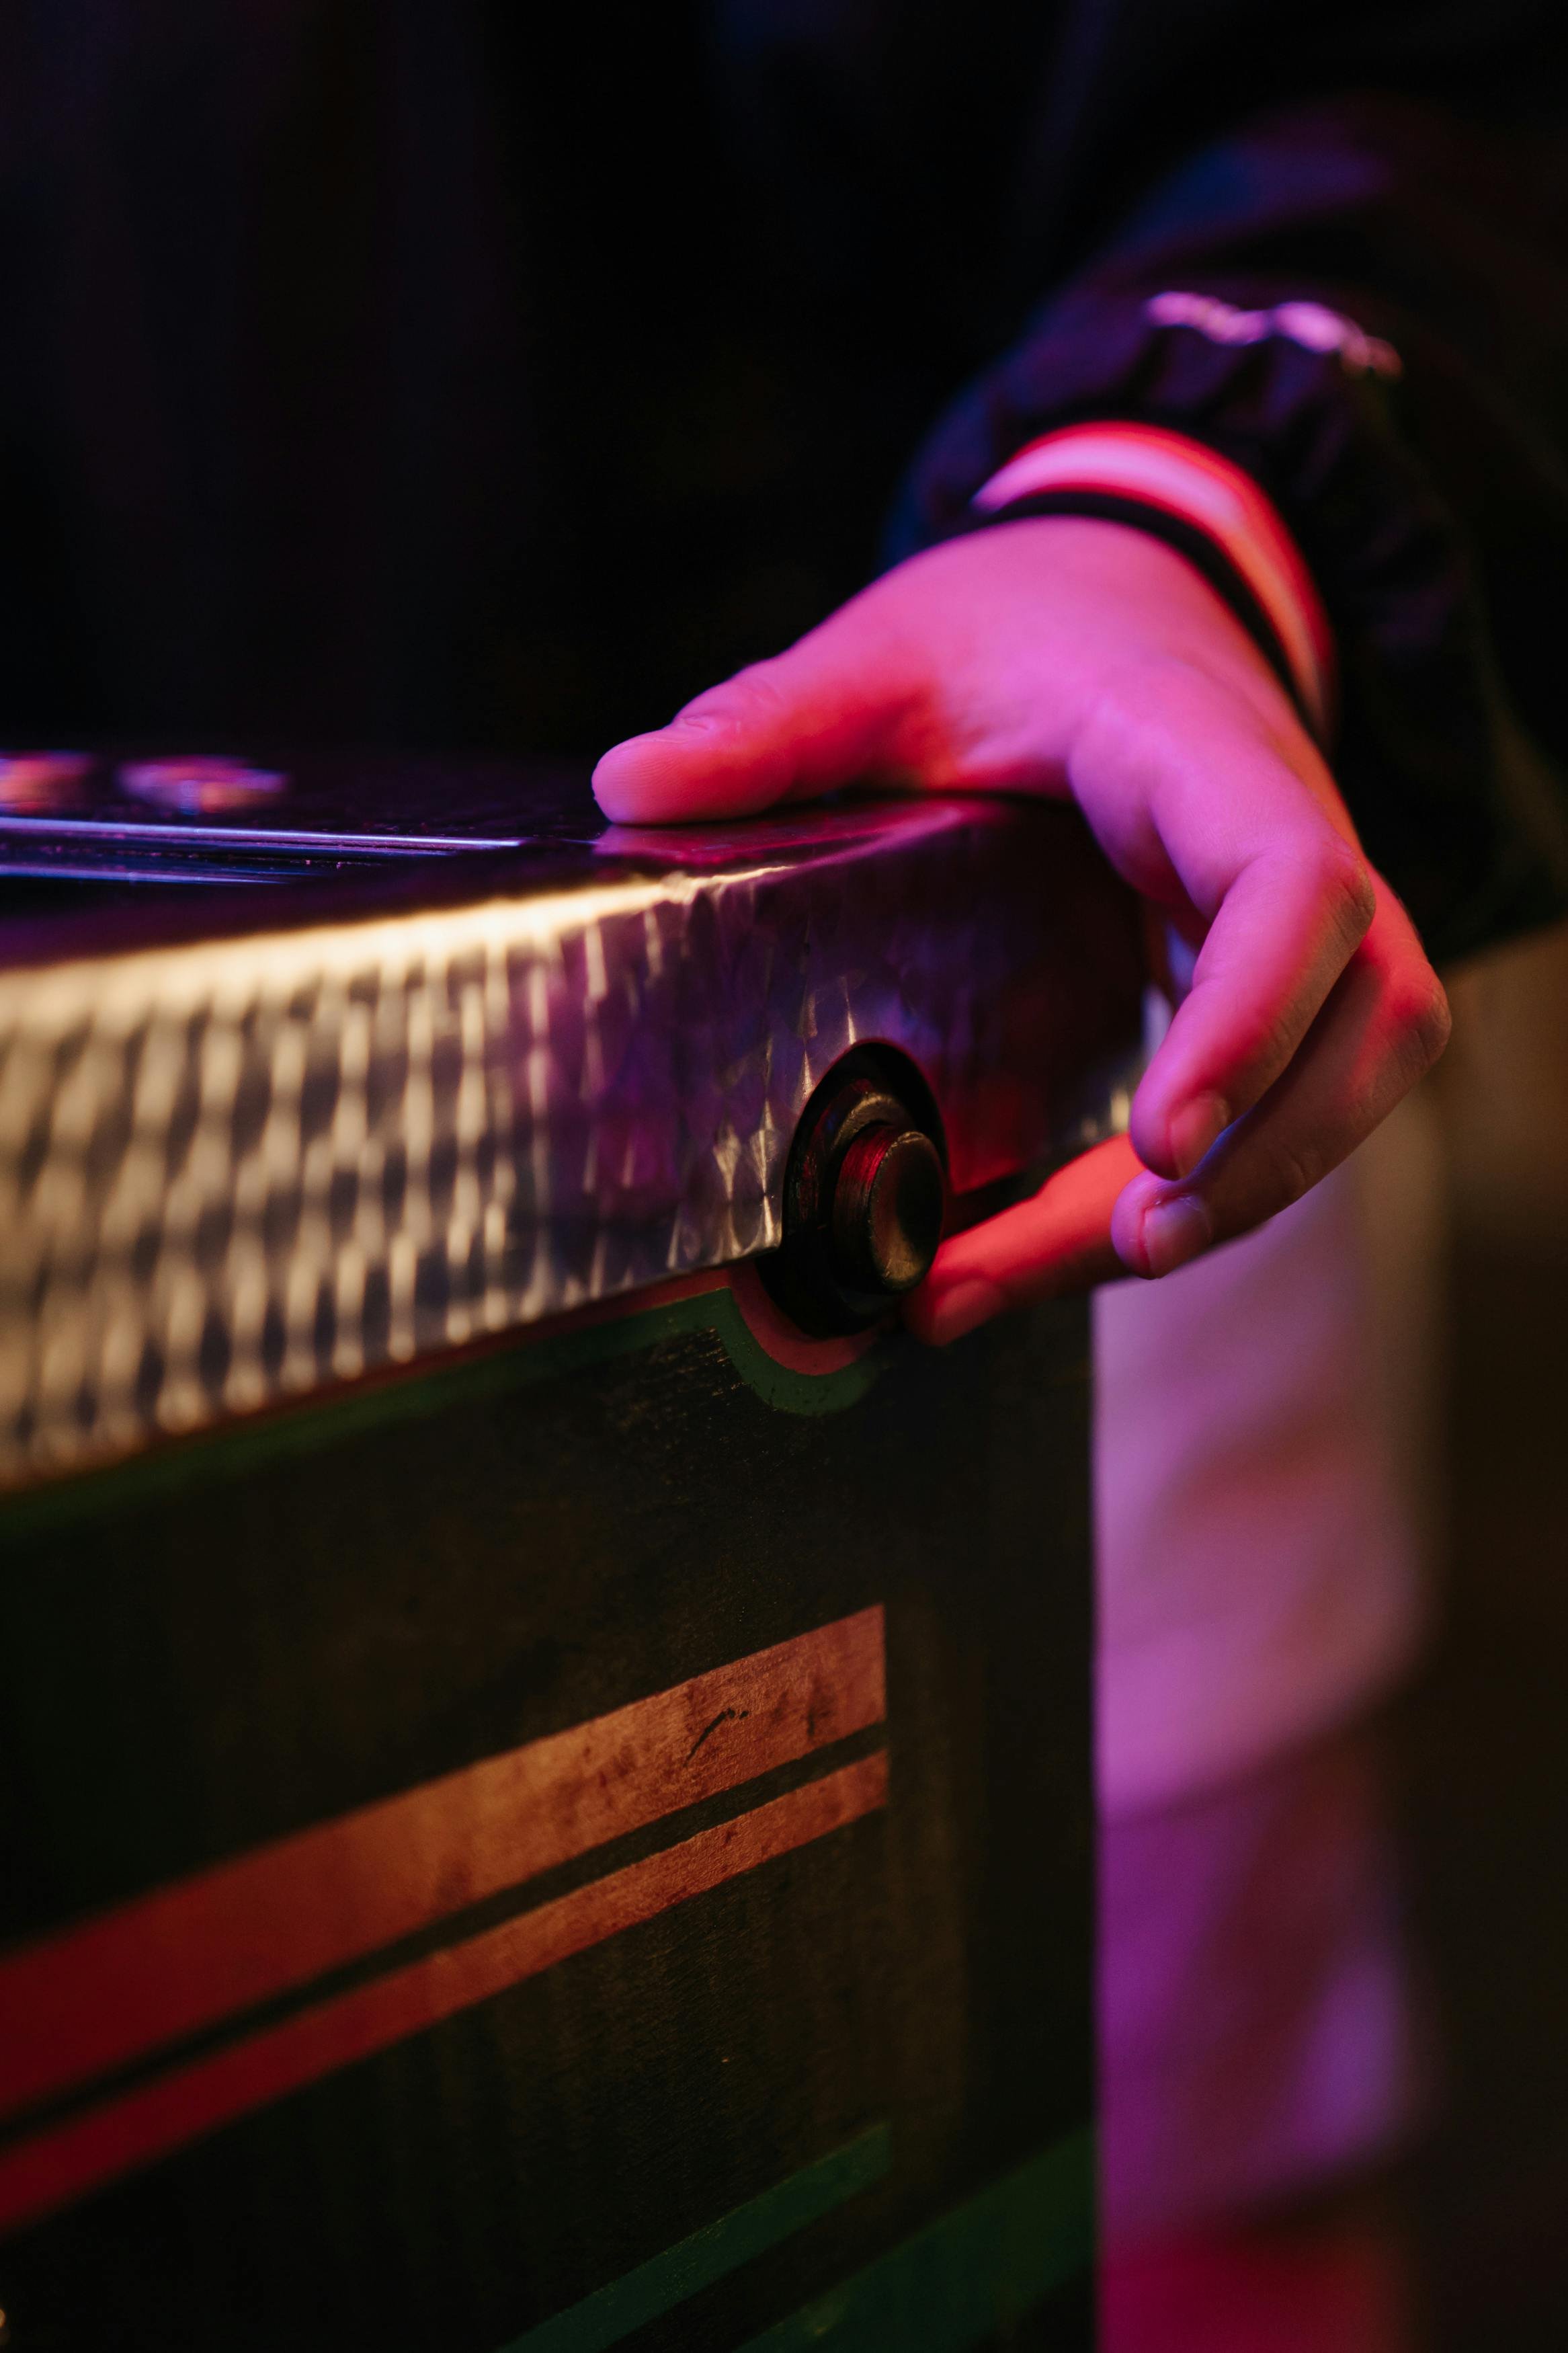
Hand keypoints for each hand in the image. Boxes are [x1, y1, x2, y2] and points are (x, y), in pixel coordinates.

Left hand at [593, 519, 1449, 1339]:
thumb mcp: (893, 651)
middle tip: (1129, 1248)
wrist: (1125, 595)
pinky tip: (1055, 1250)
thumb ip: (779, 716)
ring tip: (1053, 1274)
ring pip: (1349, 1076)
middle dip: (1266, 1157)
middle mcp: (1287, 841)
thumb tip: (629, 788)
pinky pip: (1286, 1093)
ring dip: (1238, 1194)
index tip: (1164, 1136)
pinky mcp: (1270, 982)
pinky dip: (1199, 1184)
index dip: (1251, 1019)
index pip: (1296, 888)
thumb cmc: (1021, 621)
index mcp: (1201, 754)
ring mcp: (1298, 925)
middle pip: (1366, 1019)